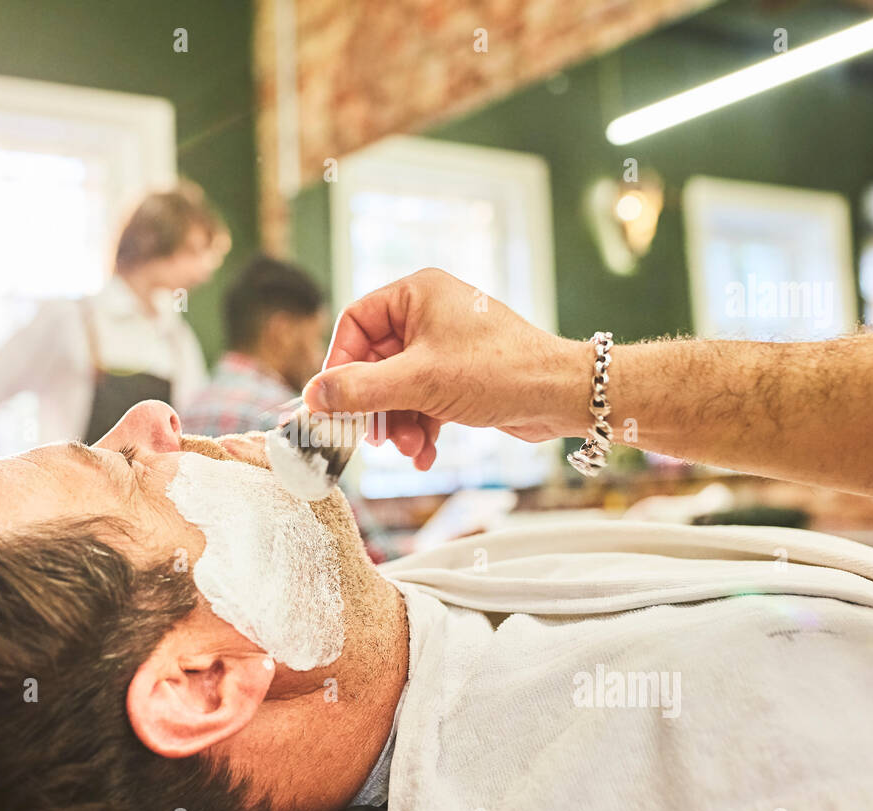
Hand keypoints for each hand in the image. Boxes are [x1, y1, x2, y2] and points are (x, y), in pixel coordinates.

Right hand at [302, 268, 592, 469]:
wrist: (560, 395)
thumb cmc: (498, 372)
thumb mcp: (418, 382)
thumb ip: (359, 389)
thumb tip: (311, 396)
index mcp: (417, 293)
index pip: (356, 323)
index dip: (340, 364)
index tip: (332, 402)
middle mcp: (429, 313)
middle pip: (375, 361)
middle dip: (376, 405)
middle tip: (374, 438)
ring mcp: (445, 346)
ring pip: (398, 387)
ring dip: (399, 423)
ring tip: (410, 450)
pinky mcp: (459, 376)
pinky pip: (422, 400)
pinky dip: (420, 428)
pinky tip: (425, 455)